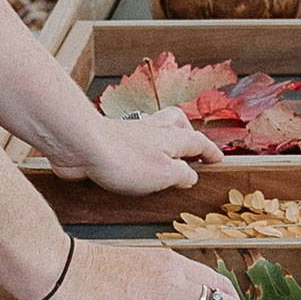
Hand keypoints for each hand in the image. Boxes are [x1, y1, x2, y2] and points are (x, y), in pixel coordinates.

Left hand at [48, 106, 223, 194]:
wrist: (83, 146)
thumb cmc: (124, 159)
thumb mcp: (166, 174)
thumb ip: (183, 175)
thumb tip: (190, 176)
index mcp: (173, 138)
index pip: (199, 142)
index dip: (210, 152)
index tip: (218, 159)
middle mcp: (155, 131)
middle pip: (178, 123)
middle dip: (188, 133)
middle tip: (190, 149)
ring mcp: (132, 133)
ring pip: (155, 129)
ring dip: (163, 139)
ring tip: (164, 158)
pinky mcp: (112, 141)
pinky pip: (132, 141)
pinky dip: (139, 150)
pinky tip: (135, 166)